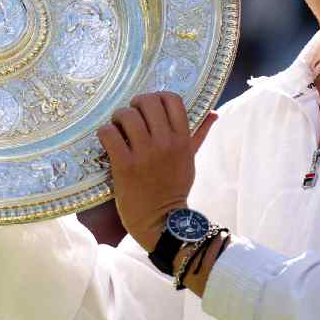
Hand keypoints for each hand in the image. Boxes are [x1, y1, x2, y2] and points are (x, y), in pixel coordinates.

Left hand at [96, 91, 218, 251]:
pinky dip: (105, 133)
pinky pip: (109, 134)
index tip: (149, 108)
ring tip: (118, 128)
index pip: (172, 99)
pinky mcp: (124, 165)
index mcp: (182, 139)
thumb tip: (213, 113)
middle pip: (147, 101)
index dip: (158, 97)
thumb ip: (199, 134)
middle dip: (135, 104)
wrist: (161, 222)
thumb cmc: (175, 188)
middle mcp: (165, 143)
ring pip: (126, 115)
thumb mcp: (190, 159)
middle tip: (130, 116)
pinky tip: (108, 141)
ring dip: (118, 118)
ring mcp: (145, 154)